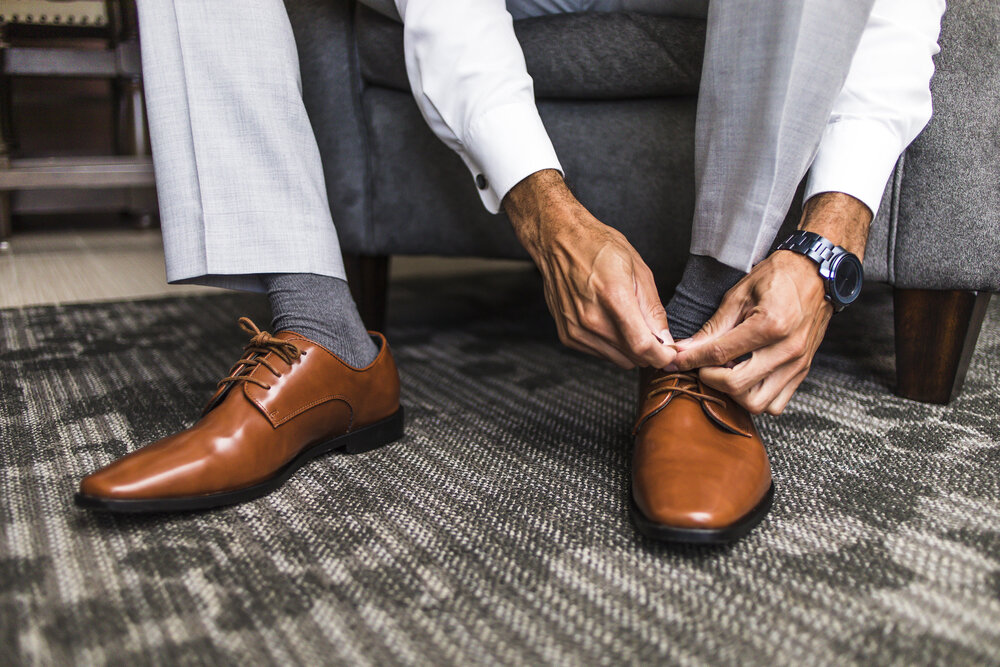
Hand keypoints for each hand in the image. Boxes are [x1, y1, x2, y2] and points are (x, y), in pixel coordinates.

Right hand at [503, 170, 675, 369]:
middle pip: (632, 357)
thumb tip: (665, 339)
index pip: (642, 346)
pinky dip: (611, 345)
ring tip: (628, 322)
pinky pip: (600, 354)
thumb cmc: (598, 248)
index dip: (662, 356)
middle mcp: (591, 318)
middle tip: (652, 332)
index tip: (670, 354)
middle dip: (649, 351)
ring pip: (617, 359)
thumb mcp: (638, 269)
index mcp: (613, 297)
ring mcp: (576, 329)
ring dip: (629, 349)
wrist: (559, 242)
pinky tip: (609, 322)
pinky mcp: (568, 335)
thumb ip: (652, 309)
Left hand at [671, 251, 830, 413]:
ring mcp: (798, 364)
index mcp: (770, 325)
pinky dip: (756, 396)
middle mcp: (787, 349)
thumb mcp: (739, 295)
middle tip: (703, 364)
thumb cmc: (778, 278)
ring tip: (726, 371)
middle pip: (737, 386)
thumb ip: (713, 328)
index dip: (691, 360)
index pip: (719, 354)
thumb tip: (685, 349)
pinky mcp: (803, 372)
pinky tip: (746, 377)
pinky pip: (776, 403)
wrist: (817, 274)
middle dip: (710, 378)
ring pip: (757, 403)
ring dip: (734, 393)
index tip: (675, 362)